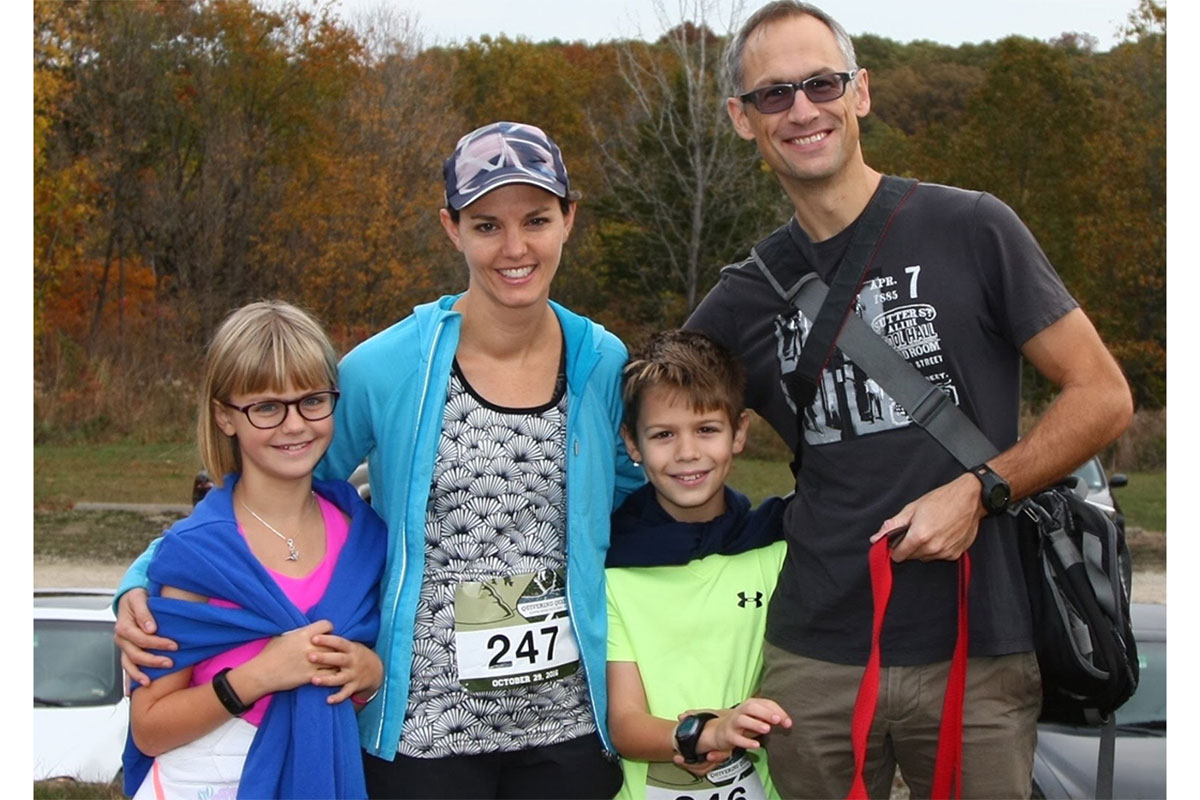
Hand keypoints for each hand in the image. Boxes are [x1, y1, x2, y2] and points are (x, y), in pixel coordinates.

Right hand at [114, 588, 176, 688]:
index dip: (158, 643)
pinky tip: (131, 690)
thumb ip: (144, 612)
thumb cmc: (136, 596)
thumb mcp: (139, 598)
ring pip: (129, 664)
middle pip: (136, 654)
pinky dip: (129, 678)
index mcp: (123, 626)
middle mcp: (121, 638)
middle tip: (171, 663)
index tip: (174, 645)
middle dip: (153, 661)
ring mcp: (123, 646)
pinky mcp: (126, 650)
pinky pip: (126, 666)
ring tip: (150, 682)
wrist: (130, 597)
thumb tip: (150, 628)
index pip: (141, 639)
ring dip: (139, 674)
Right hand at [240, 619, 335, 696]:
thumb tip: (308, 628)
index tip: (326, 634)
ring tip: (335, 660)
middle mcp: (310, 646)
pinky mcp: (310, 677)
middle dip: (335, 645)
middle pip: (334, 642)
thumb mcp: (283, 636)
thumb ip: (299, 632)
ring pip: (334, 658)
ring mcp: (311, 663)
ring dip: (335, 659)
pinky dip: (332, 673)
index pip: (327, 625)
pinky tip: (330, 672)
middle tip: (333, 649)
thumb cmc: (270, 654)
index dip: (328, 629)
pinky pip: (330, 674)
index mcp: (303, 634)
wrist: (261, 674)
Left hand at [308, 634, 382, 704]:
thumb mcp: (351, 646)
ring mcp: (353, 675)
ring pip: (339, 678)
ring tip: (313, 680)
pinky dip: (338, 697)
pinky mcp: (354, 687)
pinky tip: (328, 700)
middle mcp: (352, 661)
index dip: (327, 640)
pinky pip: (346, 693)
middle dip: (324, 658)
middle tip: (309, 656)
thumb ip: (335, 643)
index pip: (339, 642)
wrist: (376, 670)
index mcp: (351, 649)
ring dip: (327, 680)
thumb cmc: (356, 655)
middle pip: (338, 659)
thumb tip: (314, 632)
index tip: (313, 638)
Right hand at [696, 698, 792, 754]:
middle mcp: (741, 711)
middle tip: (777, 720)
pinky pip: (736, 738)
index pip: (765, 703)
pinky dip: (746, 742)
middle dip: (765, 713)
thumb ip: (771, 718)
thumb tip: (787, 723)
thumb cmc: (746, 724)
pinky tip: (756, 745)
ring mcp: (733, 723)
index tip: (788, 722)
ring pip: (742, 720)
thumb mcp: (758, 718)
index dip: (778, 711)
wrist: (721, 732)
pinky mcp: (728, 735)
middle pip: (751, 707)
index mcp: (750, 704)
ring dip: (755, 723)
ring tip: (767, 729)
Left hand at [870, 472, 984, 561]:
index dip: (894, 548)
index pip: (898, 556)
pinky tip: (941, 534)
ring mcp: (945, 552)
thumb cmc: (942, 500)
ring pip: (925, 557)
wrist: (970, 499)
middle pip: (911, 557)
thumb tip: (876, 538)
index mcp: (919, 536)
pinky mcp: (956, 554)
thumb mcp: (912, 508)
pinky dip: (937, 548)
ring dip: (923, 548)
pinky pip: (939, 556)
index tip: (896, 541)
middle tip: (915, 530)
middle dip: (909, 546)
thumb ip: (893, 526)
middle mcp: (932, 548)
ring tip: (930, 530)